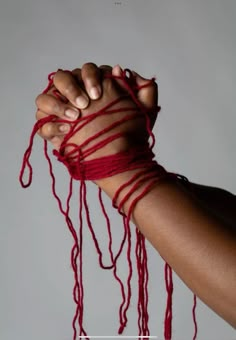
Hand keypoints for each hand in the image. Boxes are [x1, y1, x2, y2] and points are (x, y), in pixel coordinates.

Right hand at [35, 63, 157, 150]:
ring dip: (56, 104)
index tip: (98, 94)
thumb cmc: (133, 133)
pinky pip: (42, 122)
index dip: (90, 77)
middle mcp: (75, 96)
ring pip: (44, 98)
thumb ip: (143, 86)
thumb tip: (120, 69)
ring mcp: (61, 113)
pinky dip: (49, 125)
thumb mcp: (146, 109)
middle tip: (85, 104)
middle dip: (71, 87)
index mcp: (93, 87)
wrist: (122, 159)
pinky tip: (65, 131)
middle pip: (61, 78)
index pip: (85, 70)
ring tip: (74, 116)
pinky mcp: (54, 131)